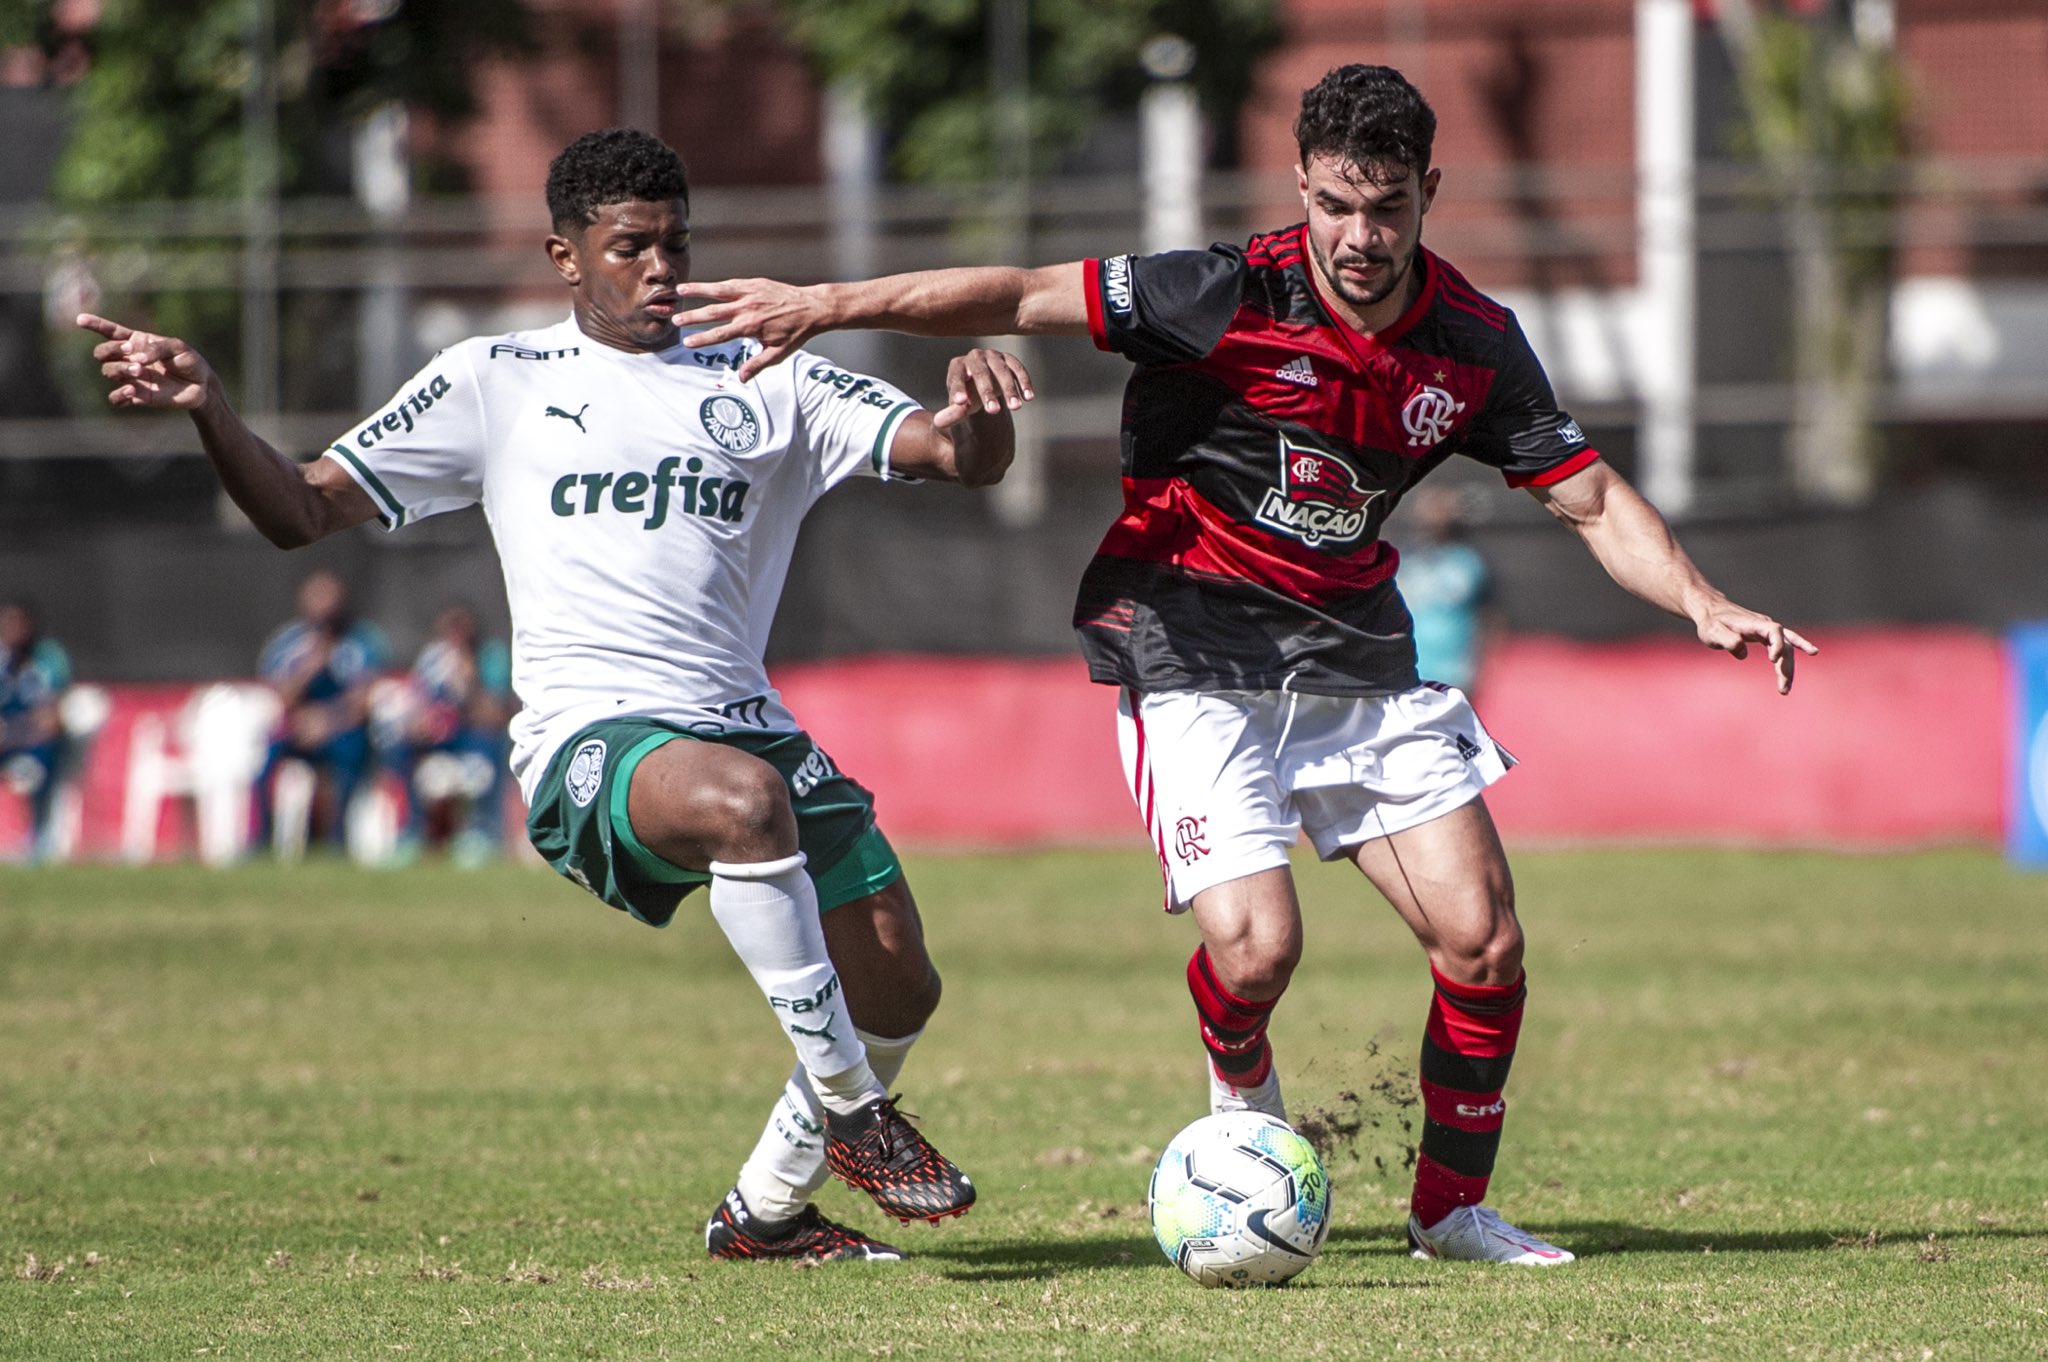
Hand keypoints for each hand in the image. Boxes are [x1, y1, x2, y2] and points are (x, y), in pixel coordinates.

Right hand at [78, 313, 216, 410]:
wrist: (201, 385)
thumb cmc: (189, 361)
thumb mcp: (178, 348)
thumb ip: (158, 348)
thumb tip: (137, 358)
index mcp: (136, 342)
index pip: (110, 332)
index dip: (94, 324)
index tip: (80, 320)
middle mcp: (129, 358)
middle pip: (102, 353)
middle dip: (111, 351)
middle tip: (133, 354)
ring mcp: (131, 378)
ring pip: (108, 372)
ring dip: (120, 370)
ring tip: (140, 371)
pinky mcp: (137, 396)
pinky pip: (115, 398)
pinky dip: (119, 395)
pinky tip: (131, 391)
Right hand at [674, 278, 825, 381]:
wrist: (813, 308)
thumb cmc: (796, 333)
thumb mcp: (778, 354)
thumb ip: (757, 365)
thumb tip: (740, 379)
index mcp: (751, 327)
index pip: (721, 334)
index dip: (703, 339)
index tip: (687, 343)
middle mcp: (748, 308)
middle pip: (714, 312)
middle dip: (693, 317)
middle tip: (675, 320)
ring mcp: (750, 293)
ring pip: (718, 291)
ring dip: (698, 290)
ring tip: (679, 290)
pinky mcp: (755, 283)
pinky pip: (731, 283)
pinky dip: (716, 285)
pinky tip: (703, 286)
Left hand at [934, 347, 1034, 430]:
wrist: (982, 385)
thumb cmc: (967, 397)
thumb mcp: (958, 407)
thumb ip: (951, 414)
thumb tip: (938, 423)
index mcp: (957, 366)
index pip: (956, 377)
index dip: (958, 389)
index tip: (962, 403)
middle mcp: (974, 356)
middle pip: (980, 372)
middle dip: (987, 392)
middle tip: (993, 412)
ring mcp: (993, 356)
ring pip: (1002, 370)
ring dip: (1009, 389)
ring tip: (1015, 408)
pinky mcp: (1009, 359)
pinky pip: (1018, 369)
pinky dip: (1024, 382)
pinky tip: (1029, 397)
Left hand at [1693, 600, 1817, 694]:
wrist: (1710, 610)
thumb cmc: (1710, 622)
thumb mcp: (1712, 632)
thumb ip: (1728, 641)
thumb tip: (1743, 654)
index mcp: (1753, 623)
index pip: (1774, 631)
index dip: (1777, 644)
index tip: (1773, 660)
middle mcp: (1765, 625)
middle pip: (1784, 644)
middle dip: (1786, 666)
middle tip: (1783, 688)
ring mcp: (1767, 630)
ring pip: (1786, 648)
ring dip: (1788, 668)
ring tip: (1785, 689)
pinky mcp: (1765, 636)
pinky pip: (1784, 645)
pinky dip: (1793, 654)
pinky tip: (1812, 652)